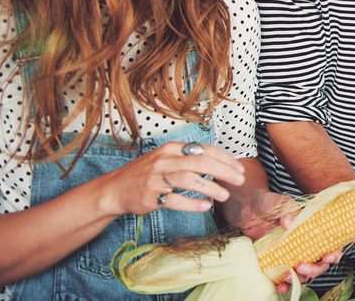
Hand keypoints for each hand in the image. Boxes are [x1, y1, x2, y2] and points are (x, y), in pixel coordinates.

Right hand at [94, 142, 245, 216]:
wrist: (114, 190)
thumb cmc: (146, 175)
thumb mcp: (166, 159)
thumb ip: (189, 159)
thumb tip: (220, 164)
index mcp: (171, 148)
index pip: (204, 149)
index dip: (225, 158)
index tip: (239, 168)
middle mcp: (164, 160)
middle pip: (200, 162)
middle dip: (224, 171)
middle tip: (239, 180)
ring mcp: (156, 177)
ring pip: (188, 179)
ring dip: (210, 187)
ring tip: (225, 195)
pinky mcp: (150, 195)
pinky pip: (174, 200)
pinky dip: (191, 203)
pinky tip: (205, 206)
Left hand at [222, 189, 340, 291]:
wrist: (244, 207)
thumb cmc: (267, 202)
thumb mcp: (279, 202)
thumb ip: (287, 211)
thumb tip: (289, 224)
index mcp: (311, 229)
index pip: (329, 244)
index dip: (333, 253)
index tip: (328, 257)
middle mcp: (304, 244)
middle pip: (318, 263)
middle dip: (314, 269)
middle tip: (302, 267)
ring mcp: (290, 254)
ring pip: (302, 273)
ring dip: (298, 278)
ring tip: (287, 276)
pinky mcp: (275, 262)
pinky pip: (283, 277)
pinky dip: (283, 284)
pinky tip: (279, 286)